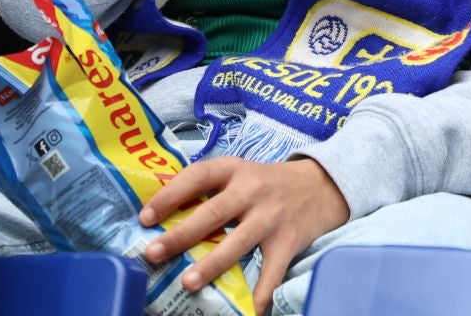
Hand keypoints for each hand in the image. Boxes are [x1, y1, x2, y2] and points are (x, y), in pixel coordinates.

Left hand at [140, 155, 348, 310]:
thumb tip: (160, 217)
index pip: (199, 176)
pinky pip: (272, 271)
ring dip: (212, 264)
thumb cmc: (270, 183)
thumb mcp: (241, 174)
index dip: (170, 195)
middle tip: (154, 253)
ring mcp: (272, 217)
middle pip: (214, 213)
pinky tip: (248, 311)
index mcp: (236, 170)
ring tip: (188, 283)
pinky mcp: (289, 240)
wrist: (324, 184)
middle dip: (181, 234)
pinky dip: (260, 294)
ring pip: (238, 242)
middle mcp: (253, 190)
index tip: (145, 217)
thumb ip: (209, 190)